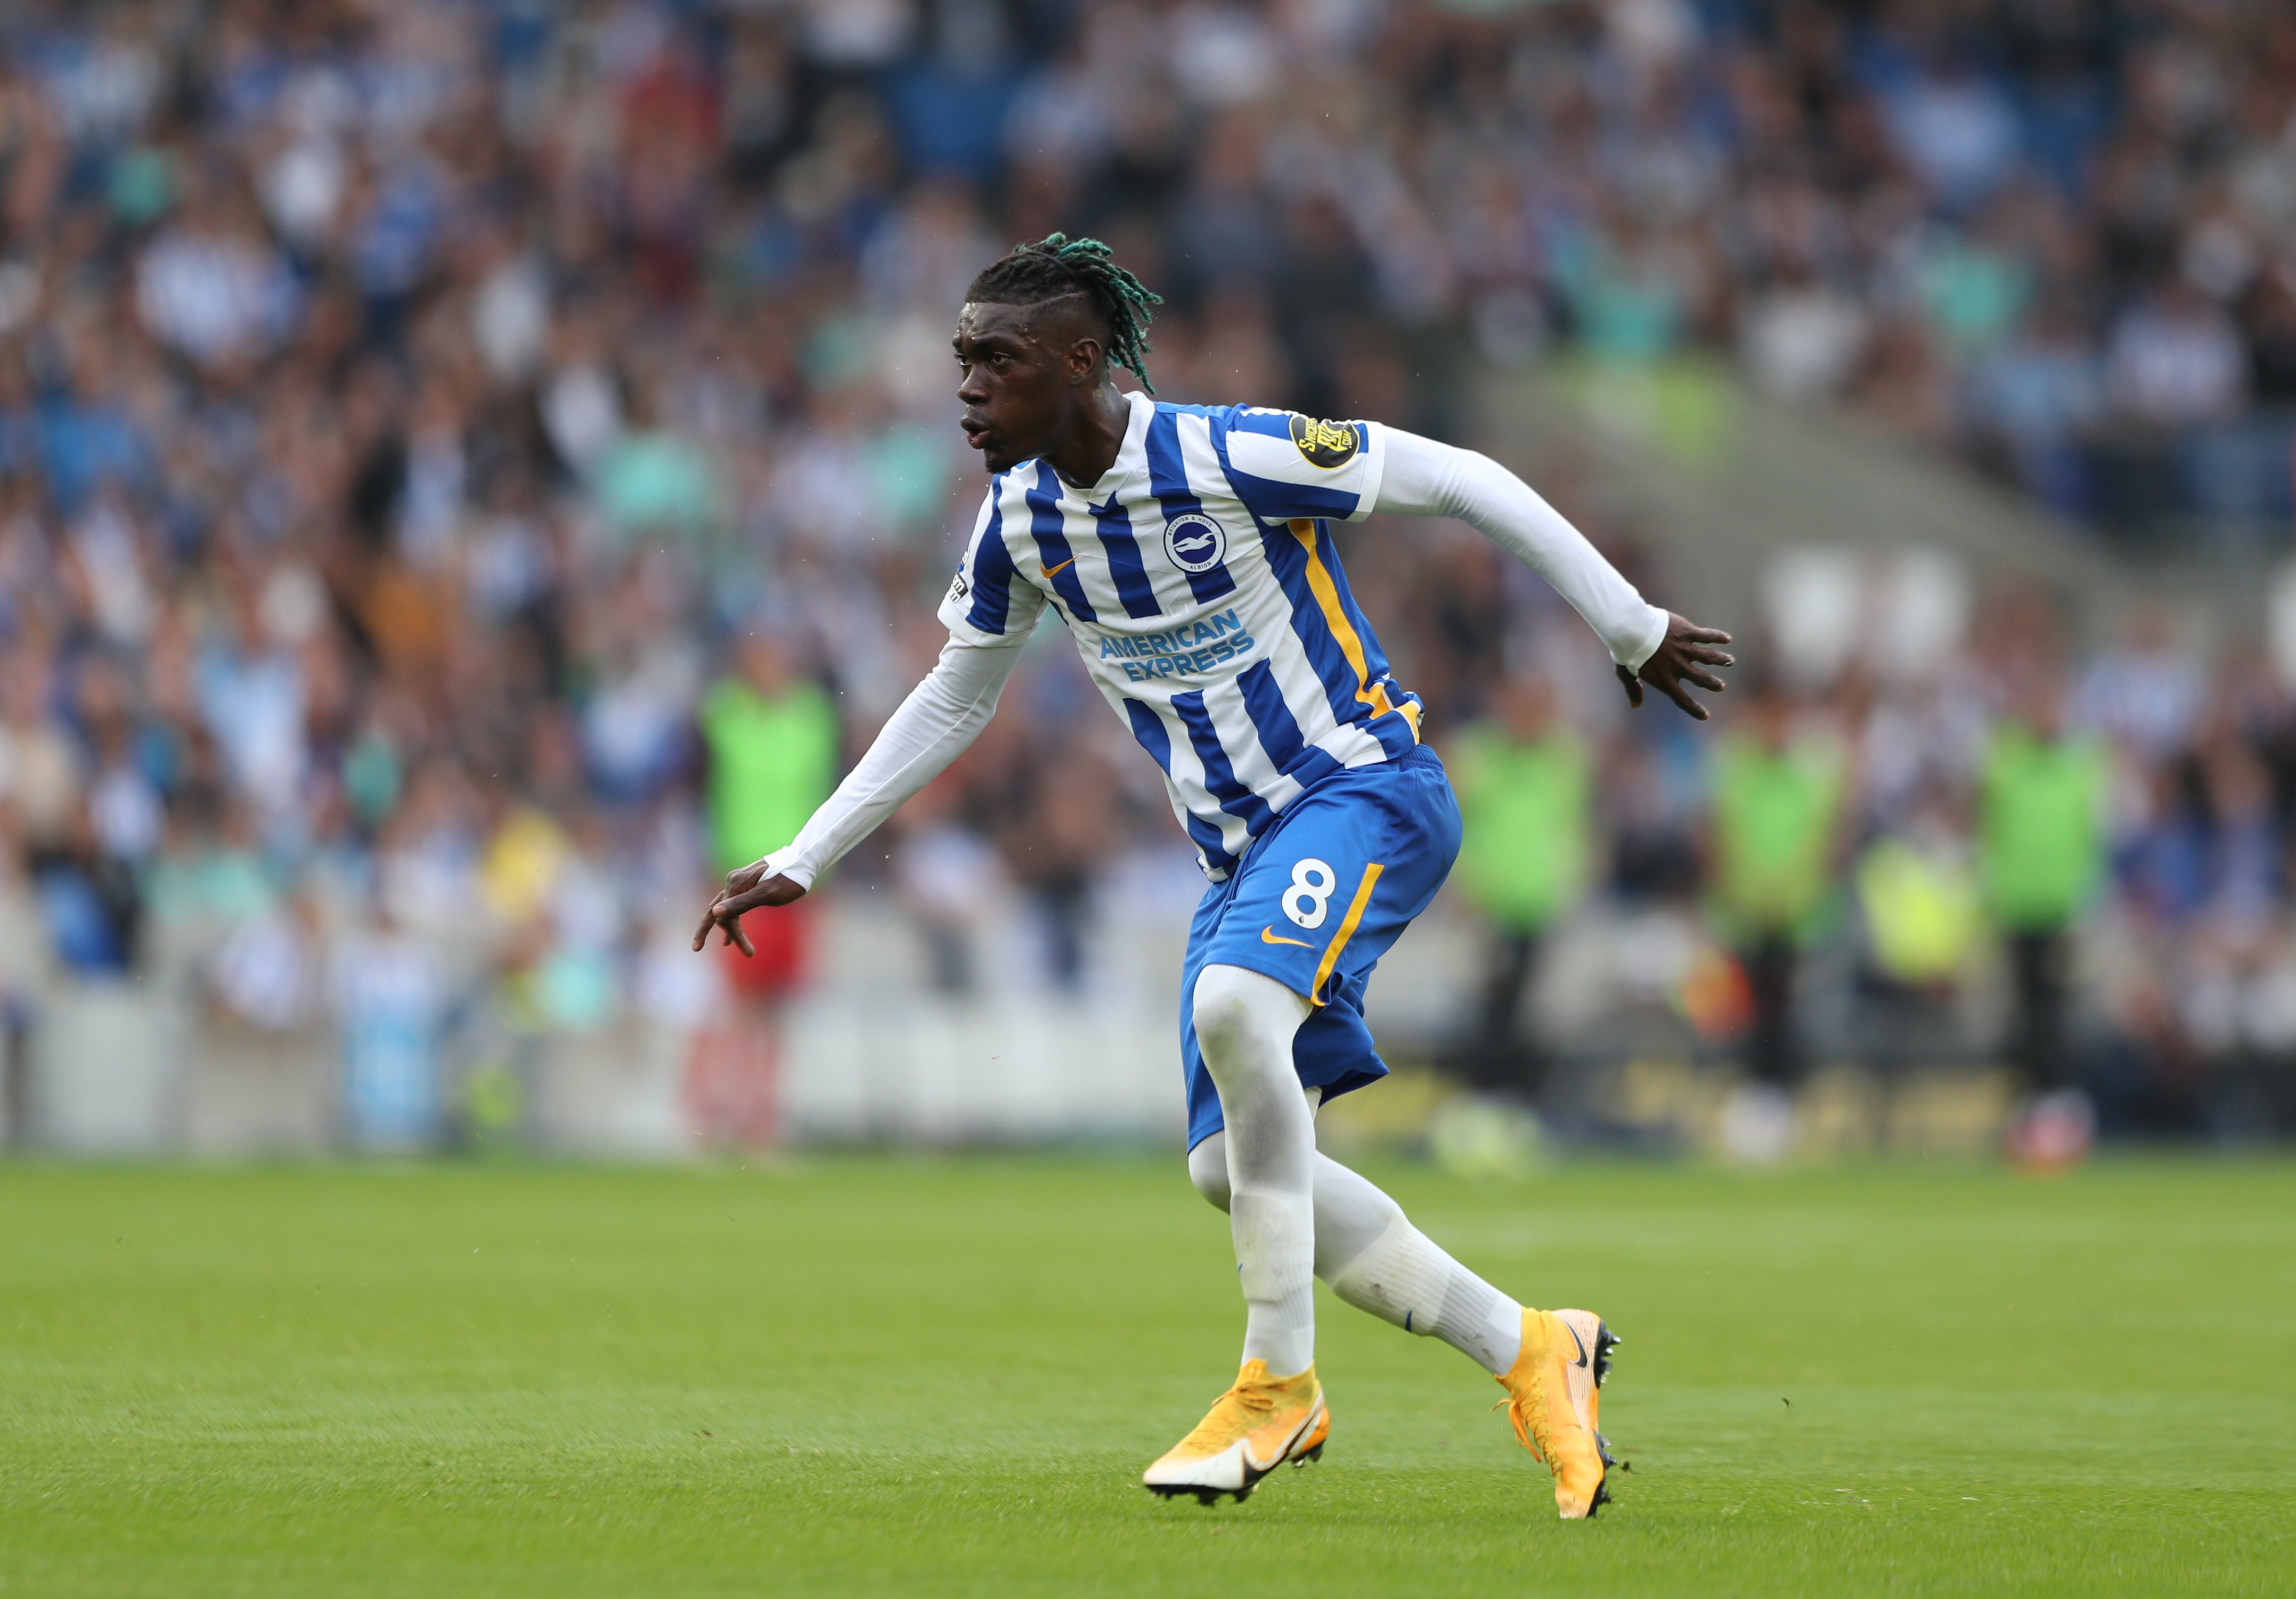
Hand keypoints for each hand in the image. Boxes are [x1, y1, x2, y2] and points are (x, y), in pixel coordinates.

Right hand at [691, 861, 807, 957]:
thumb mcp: (767, 894)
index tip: (749, 952)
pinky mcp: (747, 883)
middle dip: (711, 931)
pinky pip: (732, 903)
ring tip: (726, 945)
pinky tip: (731, 932)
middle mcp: (733, 881)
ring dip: (726, 927)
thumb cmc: (788, 880)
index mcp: (735, 885)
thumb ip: (741, 904)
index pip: (724, 915)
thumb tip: (715, 913)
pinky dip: (732, 917)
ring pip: (724, 908)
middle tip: (695, 948)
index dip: (733, 935)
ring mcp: (739, 882)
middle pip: (716, 911)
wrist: (802, 861)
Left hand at [1617, 613, 1733, 720]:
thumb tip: (1635, 705)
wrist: (1631, 629)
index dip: (1694, 709)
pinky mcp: (1687, 632)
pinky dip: (1718, 637)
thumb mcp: (1625, 673)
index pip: (1682, 699)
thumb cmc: (1626, 650)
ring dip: (1721, 660)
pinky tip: (1727, 639)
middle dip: (1713, 684)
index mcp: (1665, 679)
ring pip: (1708, 657)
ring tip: (1730, 661)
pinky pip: (1706, 636)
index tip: (1705, 716)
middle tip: (1721, 686)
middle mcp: (1678, 666)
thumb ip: (1633, 689)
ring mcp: (1684, 649)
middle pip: (1701, 678)